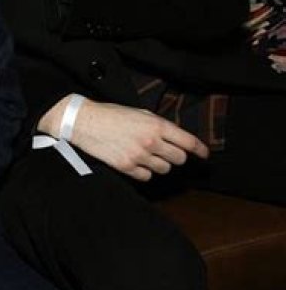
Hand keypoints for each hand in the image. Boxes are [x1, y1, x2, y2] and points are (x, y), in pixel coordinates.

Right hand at [39, 97, 208, 181]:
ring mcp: (139, 156)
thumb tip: (175, 137)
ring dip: (159, 163)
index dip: (199, 149)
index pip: (187, 141)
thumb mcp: (139, 112)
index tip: (204, 154)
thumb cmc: (111, 114)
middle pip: (179, 158)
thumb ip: (158, 124)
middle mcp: (150, 141)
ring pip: (164, 169)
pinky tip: (135, 161)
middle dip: (176, 156)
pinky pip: (147, 176)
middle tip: (167, 151)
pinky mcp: (127, 167)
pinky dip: (144, 171)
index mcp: (156, 125)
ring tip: (146, 153)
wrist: (85, 122)